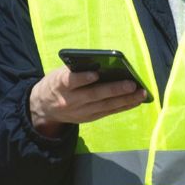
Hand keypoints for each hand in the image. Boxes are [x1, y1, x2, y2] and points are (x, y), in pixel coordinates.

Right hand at [29, 66, 149, 137]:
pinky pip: (108, 112)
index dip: (83, 78)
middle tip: (131, 84)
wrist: (43, 108)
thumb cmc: (55, 84)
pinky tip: (135, 101)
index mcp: (60, 84)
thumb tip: (103, 65)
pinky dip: (122, 106)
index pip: (71, 81)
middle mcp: (70, 100)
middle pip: (94, 95)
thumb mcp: (58, 74)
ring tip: (140, 93)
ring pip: (105, 106)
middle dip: (114, 89)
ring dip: (124, 100)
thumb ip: (76, 70)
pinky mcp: (88, 118)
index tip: (96, 73)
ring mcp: (80, 112)